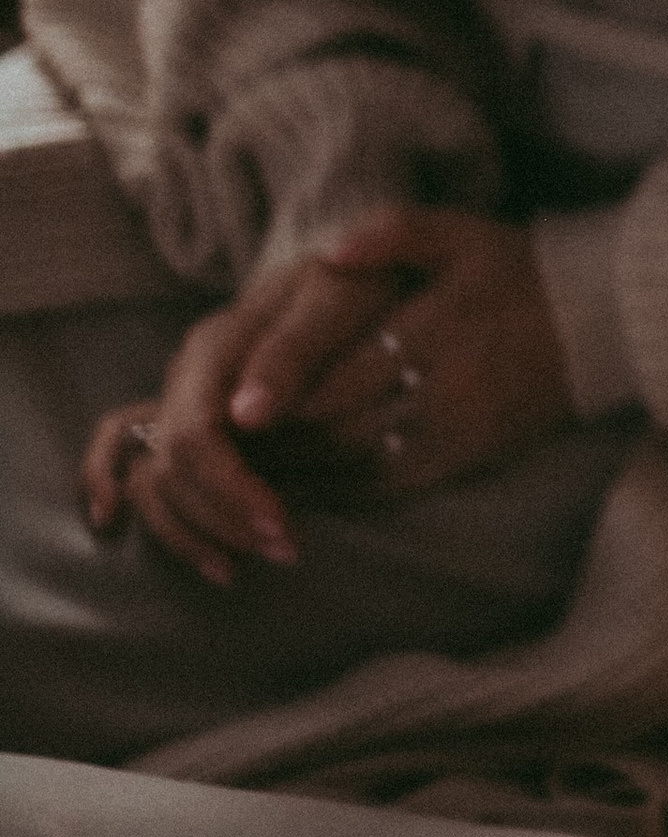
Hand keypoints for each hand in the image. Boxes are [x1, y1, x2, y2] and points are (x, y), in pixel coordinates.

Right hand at [80, 251, 403, 583]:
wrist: (365, 268)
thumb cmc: (360, 280)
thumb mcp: (340, 296)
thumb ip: (296, 346)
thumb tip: (247, 416)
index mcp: (217, 344)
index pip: (196, 435)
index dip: (231, 490)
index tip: (284, 528)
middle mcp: (191, 374)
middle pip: (173, 465)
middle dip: (224, 517)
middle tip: (289, 550)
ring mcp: (188, 398)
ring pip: (154, 478)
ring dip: (191, 529)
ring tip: (242, 568)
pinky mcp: (198, 418)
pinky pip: (141, 466)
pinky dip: (138, 501)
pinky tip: (133, 533)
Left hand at [81, 209, 575, 586]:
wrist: (602, 324)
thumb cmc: (516, 270)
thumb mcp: (461, 231)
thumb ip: (393, 232)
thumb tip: (328, 252)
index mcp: (436, 324)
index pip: (343, 369)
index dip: (285, 393)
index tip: (234, 408)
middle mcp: (446, 383)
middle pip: (342, 424)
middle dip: (277, 441)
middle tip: (219, 445)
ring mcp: (458, 427)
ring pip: (360, 462)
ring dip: (299, 472)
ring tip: (244, 469)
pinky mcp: (468, 457)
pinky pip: (392, 484)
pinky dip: (339, 490)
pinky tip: (302, 485)